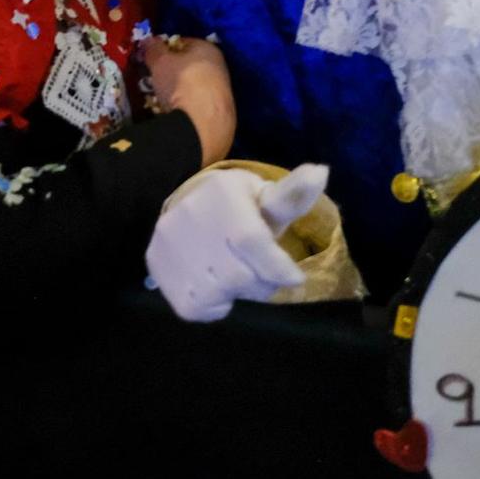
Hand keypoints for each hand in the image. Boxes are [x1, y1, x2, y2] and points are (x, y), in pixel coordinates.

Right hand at [140, 34, 234, 164]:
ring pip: (195, 87)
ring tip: (162, 100)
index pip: (184, 42)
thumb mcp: (160, 61)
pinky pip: (198, 105)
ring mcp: (224, 92)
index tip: (153, 58)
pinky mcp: (221, 114)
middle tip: (155, 79)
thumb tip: (149, 41)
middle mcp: (220, 67)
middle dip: (173, 71)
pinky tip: (176, 114)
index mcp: (209, 49)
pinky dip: (187, 107)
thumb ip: (153, 49)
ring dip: (180, 91)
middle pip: (190, 66)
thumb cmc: (181, 83)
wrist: (202, 123)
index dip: (166, 48)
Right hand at [146, 166, 306, 321]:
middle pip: (237, 274)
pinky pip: (195, 306)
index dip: (276, 266)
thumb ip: (293, 195)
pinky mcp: (157, 268)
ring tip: (239, 276)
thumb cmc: (238, 207)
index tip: (295, 278)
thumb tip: (322, 172)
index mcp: (222, 193)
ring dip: (238, 293)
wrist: (187, 207)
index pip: (250, 240)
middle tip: (263, 274)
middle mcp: (188, 214)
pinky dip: (214, 304)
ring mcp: (168, 243)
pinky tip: (217, 286)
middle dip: (261, 282)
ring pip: (217, 292)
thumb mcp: (265, 197)